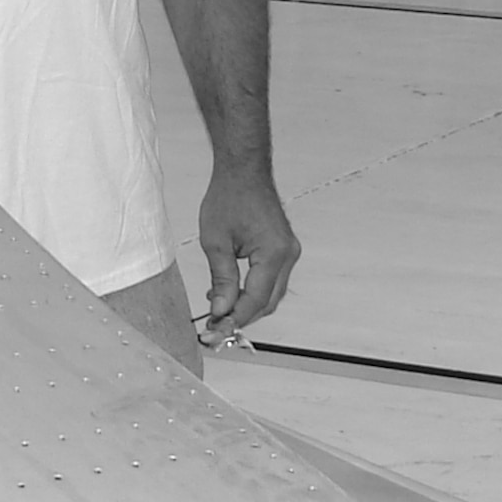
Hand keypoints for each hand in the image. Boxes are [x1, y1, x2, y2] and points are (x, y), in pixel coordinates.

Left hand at [197, 166, 299, 343]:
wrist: (244, 171)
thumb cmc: (229, 197)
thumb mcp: (216, 242)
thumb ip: (222, 280)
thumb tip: (221, 310)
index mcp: (274, 253)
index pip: (255, 300)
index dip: (234, 319)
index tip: (213, 330)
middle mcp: (288, 255)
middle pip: (267, 302)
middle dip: (241, 317)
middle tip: (214, 326)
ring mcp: (289, 252)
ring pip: (270, 294)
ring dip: (246, 305)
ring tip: (218, 309)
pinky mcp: (284, 249)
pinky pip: (271, 280)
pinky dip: (252, 291)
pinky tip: (230, 291)